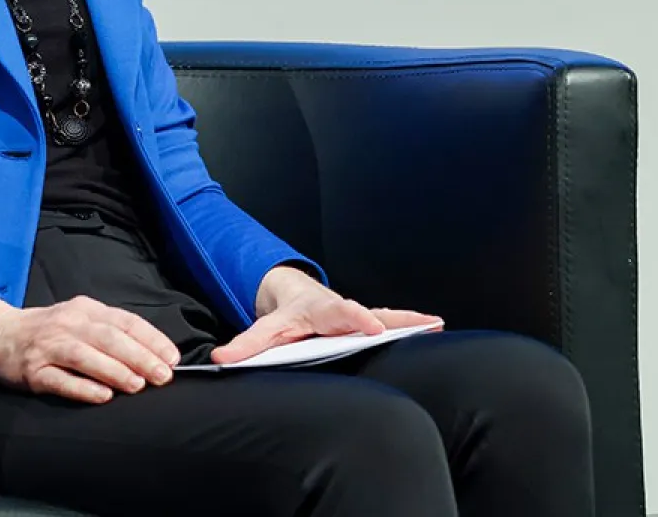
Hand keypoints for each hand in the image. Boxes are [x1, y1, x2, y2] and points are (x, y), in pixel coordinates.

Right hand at [0, 297, 181, 403]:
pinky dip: (83, 388)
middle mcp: (68, 323)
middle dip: (140, 357)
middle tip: (163, 376)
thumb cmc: (49, 331)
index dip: (151, 339)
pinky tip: (103, 397)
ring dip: (115, 371)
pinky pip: (61, 380)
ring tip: (138, 386)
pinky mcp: (33, 371)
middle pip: (109, 338)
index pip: (125, 321)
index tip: (172, 357)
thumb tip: (153, 354)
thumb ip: (110, 332)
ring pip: (86, 356)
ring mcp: (49, 346)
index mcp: (86, 309)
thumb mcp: (79, 319)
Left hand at [210, 265, 442, 365]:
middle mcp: (343, 310)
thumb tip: (221, 360)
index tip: (373, 327)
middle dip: (395, 318)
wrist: (294, 296)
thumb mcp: (264, 329)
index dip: (356, 318)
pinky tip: (434, 329)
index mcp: (320, 310)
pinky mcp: (366, 323)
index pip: (339, 312)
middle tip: (423, 322)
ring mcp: (357, 315)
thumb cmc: (284, 316)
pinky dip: (411, 326)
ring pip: (387, 316)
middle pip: (371, 311)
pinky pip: (391, 323)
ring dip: (411, 321)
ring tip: (437, 323)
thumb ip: (245, 345)